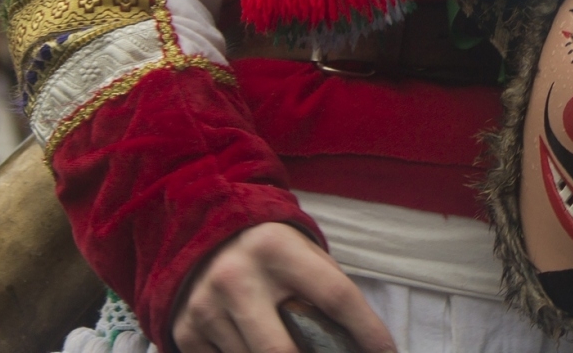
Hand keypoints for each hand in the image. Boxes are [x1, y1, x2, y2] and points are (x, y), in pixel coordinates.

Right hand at [172, 222, 394, 352]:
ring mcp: (207, 308)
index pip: (335, 296)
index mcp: (277, 248)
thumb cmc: (270, 248)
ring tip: (291, 345)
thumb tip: (361, 342)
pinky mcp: (186, 332)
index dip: (366, 330)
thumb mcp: (302, 251)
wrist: (203, 232)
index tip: (387, 352)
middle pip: (282, 351)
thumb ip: (326, 287)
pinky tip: (254, 348)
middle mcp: (238, 277)